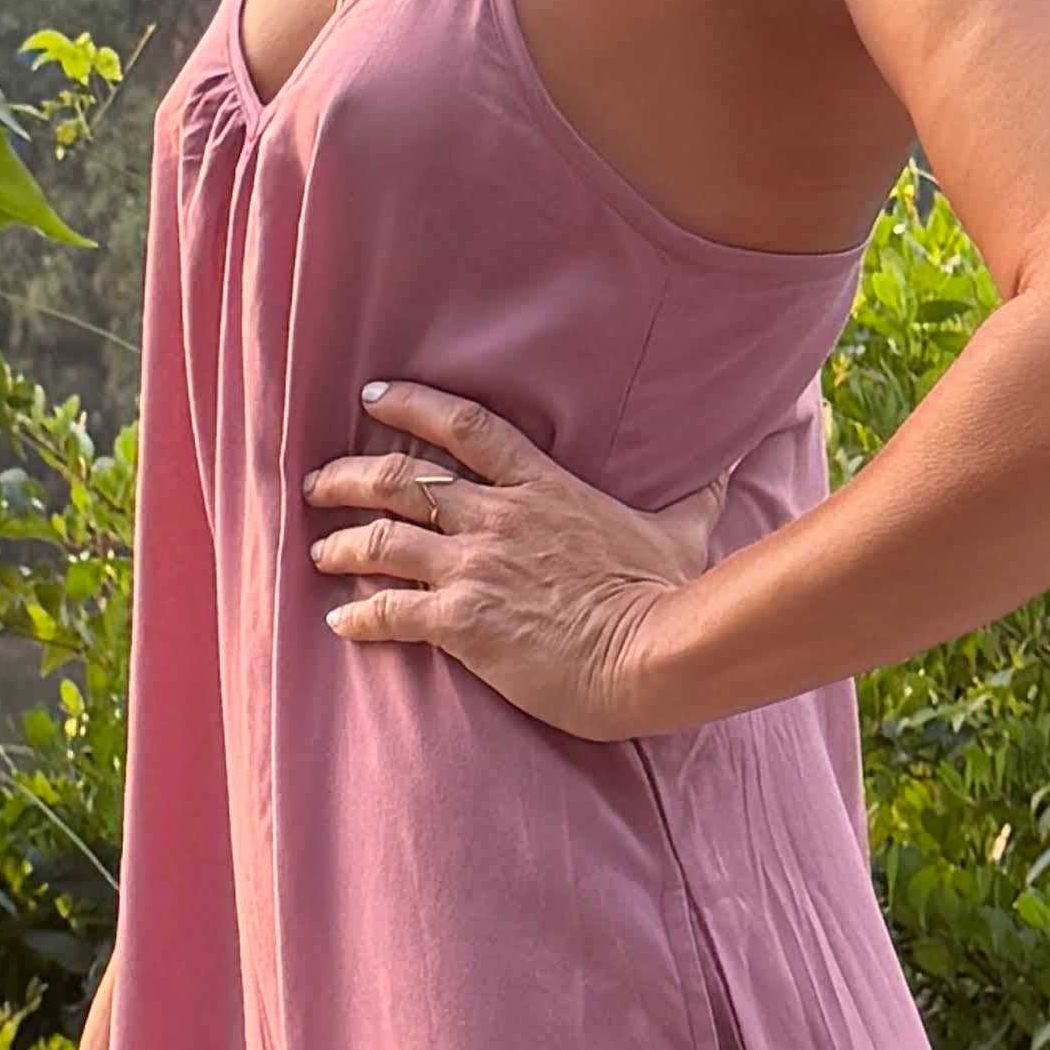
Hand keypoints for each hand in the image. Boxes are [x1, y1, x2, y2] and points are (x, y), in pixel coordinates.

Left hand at [303, 377, 726, 740]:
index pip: (466, 427)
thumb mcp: (686, 531)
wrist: (655, 653)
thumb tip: (730, 468)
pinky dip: (358, 616)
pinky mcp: (462, 622)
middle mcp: (498, 518)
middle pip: (401, 478)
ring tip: (318, 550)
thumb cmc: (670, 595)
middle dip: (349, 475)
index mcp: (544, 488)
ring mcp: (475, 568)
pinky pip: (389, 612)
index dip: (413, 406)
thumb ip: (695, 497)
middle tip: (318, 482)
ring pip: (382, 540)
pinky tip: (339, 622)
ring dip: (341, 543)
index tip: (374, 397)